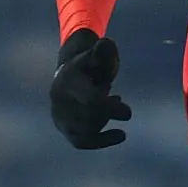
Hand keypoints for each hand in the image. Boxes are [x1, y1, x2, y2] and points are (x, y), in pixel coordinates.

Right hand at [49, 28, 130, 148]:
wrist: (72, 73)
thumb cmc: (91, 63)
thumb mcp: (99, 54)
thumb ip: (104, 51)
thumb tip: (105, 44)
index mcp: (69, 81)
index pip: (90, 102)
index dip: (110, 109)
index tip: (129, 114)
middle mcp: (60, 100)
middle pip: (89, 119)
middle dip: (107, 112)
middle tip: (116, 98)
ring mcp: (59, 115)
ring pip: (85, 131)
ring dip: (103, 121)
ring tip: (111, 102)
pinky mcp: (63, 127)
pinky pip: (80, 142)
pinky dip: (100, 141)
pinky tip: (120, 134)